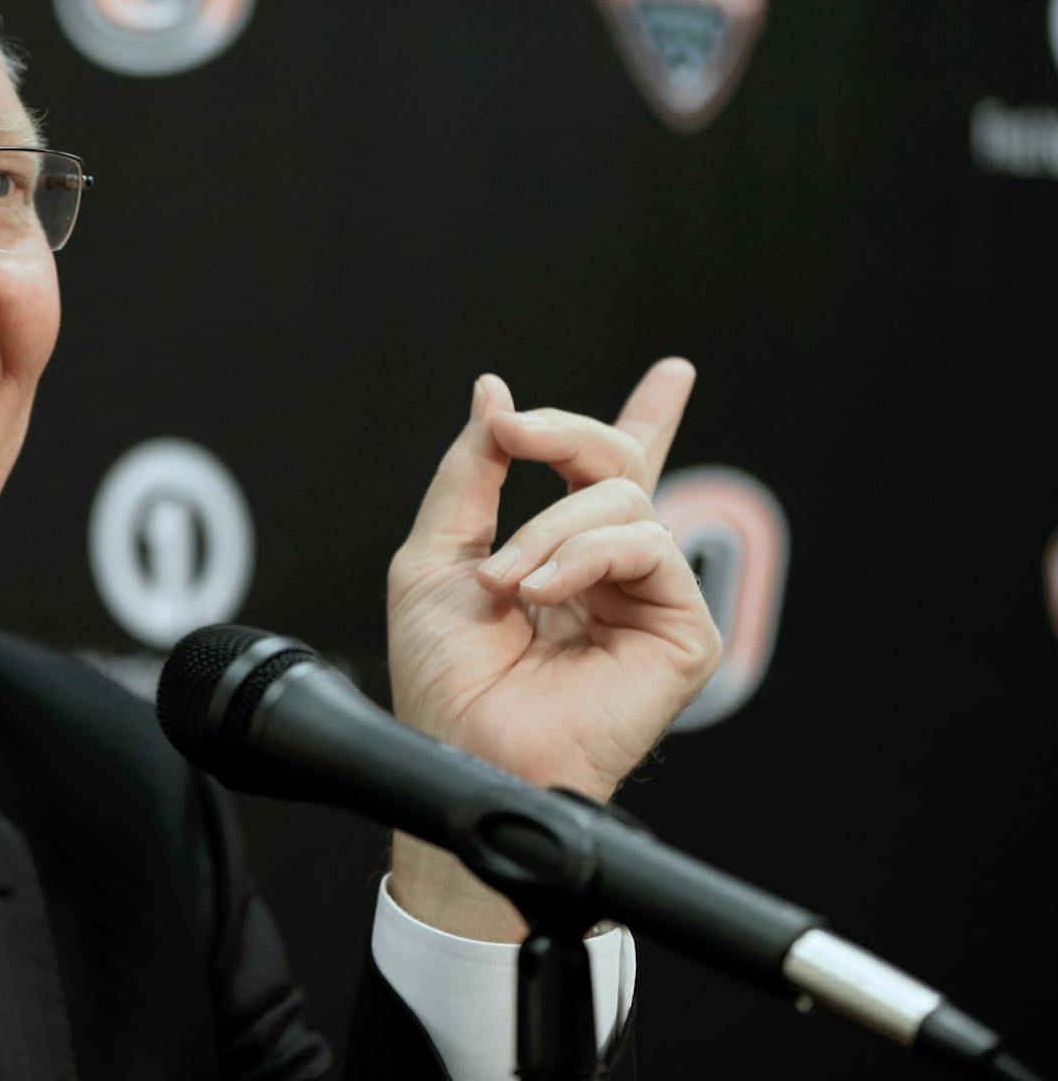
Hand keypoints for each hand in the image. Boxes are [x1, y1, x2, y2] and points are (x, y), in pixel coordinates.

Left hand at [384, 358, 721, 938]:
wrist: (462, 740)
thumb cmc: (442, 672)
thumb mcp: (434, 552)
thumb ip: (470, 470)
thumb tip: (493, 392)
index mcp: (559, 553)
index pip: (608, 474)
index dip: (646, 419)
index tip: (674, 374)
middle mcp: (610, 572)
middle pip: (615, 463)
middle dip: (560, 434)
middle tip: (514, 435)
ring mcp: (648, 599)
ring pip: (623, 500)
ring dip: (547, 529)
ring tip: (508, 583)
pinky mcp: (681, 632)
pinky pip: (647, 546)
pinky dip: (583, 557)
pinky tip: (544, 595)